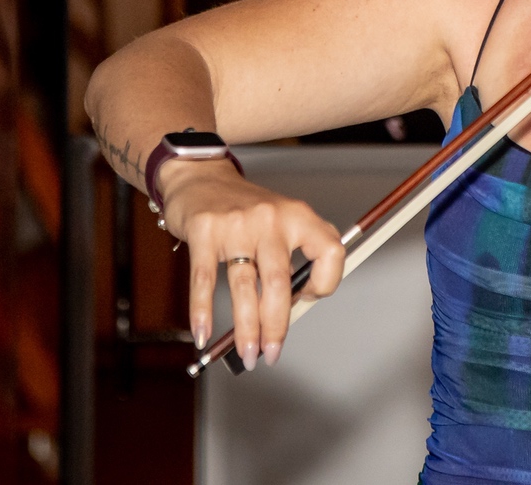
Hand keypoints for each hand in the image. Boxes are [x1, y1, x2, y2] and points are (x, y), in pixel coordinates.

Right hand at [160, 159, 344, 368]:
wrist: (200, 176)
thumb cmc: (245, 208)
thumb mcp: (279, 221)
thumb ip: (292, 257)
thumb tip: (293, 310)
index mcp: (298, 216)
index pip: (330, 251)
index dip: (326, 282)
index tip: (308, 300)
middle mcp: (271, 219)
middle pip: (280, 282)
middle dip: (277, 326)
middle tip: (272, 352)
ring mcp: (237, 225)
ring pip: (245, 287)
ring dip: (246, 328)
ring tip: (246, 353)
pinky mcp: (205, 231)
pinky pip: (205, 280)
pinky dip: (202, 312)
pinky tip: (203, 334)